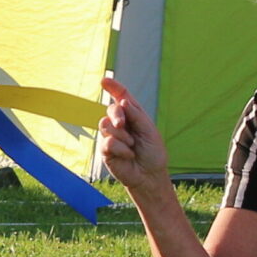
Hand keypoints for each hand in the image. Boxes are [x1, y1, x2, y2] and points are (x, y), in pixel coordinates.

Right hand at [95, 74, 171, 195]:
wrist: (149, 175)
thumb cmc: (152, 153)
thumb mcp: (150, 131)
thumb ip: (137, 116)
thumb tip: (123, 102)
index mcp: (133, 115)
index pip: (121, 97)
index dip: (113, 88)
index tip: (104, 80)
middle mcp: (120, 123)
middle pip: (111, 109)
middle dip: (117, 115)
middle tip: (123, 125)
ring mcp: (111, 136)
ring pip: (106, 125)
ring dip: (122, 137)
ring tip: (132, 147)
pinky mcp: (105, 149)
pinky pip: (107, 142)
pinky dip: (121, 149)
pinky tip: (128, 155)